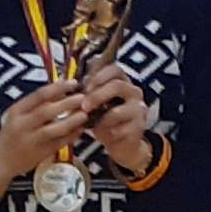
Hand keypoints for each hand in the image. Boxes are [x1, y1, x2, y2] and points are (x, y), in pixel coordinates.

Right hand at [0, 79, 90, 211]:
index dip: (58, 87)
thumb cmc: (13, 133)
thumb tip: (63, 91)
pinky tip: (80, 130)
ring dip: (71, 122)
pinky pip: (58, 143)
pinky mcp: (39, 153)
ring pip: (53, 129)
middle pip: (47, 111)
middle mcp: (22, 124)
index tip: (73, 83)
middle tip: (83, 98)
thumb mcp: (18, 115)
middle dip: (67, 103)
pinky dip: (71, 136)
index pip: (39, 95)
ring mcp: (31, 140)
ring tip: (84, 115)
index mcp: (17, 110)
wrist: (0, 160)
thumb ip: (37, 105)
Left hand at [79, 62, 153, 176]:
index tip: (84, 86)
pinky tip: (104, 135)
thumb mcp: (94, 103)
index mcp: (122, 82)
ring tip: (93, 125)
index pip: (114, 68)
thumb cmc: (104, 120)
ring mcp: (139, 109)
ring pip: (117, 111)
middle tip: (84, 106)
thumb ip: (87, 92)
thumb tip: (71, 84)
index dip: (98, 75)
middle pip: (117, 85)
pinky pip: (119, 130)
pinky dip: (107, 133)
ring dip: (100, 119)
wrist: (120, 143)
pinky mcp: (139, 126)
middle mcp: (134, 92)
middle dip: (96, 96)